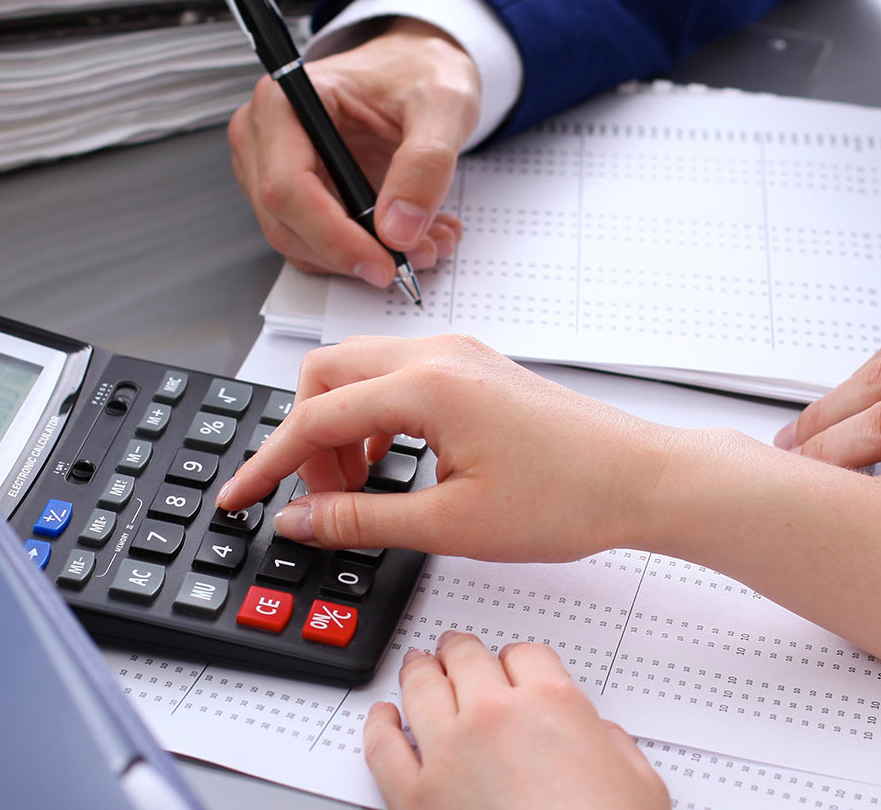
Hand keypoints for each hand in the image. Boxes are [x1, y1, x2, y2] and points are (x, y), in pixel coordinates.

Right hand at [215, 335, 687, 560]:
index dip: (268, 464)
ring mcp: (457, 355)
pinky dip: (374, 418)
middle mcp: (437, 354)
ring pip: (359, 372)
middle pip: (325, 375)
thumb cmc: (568, 496)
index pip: (314, 417)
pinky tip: (392, 467)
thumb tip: (302, 519)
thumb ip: (362, 521)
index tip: (241, 498)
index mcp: (426, 385)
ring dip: (340, 427)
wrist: (639, 478)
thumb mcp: (452, 525)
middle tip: (317, 498)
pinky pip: (395, 377)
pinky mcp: (472, 368)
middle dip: (304, 437)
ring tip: (360, 491)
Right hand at [228, 18, 477, 287]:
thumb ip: (425, 163)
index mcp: (285, 101)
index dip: (334, 236)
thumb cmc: (418, 71)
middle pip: (286, 224)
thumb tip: (398, 229)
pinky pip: (319, 242)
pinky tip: (412, 235)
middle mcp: (265, 136)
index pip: (287, 187)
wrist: (417, 69)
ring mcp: (273, 168)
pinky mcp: (295, 194)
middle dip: (354, 253)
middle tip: (418, 255)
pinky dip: (364, 252)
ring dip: (364, 257)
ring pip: (301, 243)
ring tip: (428, 239)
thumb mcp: (442, 105)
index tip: (384, 261)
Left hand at [364, 633, 665, 809]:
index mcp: (552, 704)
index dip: (518, 658)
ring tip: (419, 666)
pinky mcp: (414, 797)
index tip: (513, 665)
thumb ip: (614, 745)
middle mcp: (494, 717)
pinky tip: (383, 718)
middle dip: (462, 651)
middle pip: (467, 659)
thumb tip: (600, 738)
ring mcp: (448, 753)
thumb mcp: (640, 783)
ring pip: (421, 688)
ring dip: (420, 671)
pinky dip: (378, 725)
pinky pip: (383, 747)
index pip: (525, 654)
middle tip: (457, 650)